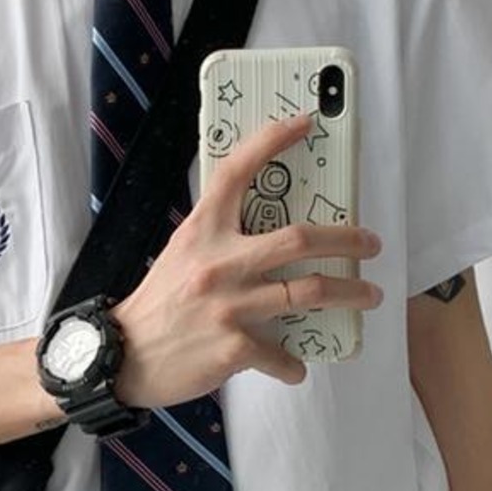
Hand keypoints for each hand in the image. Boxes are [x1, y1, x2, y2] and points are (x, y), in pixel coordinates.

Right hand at [110, 111, 382, 409]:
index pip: (237, 172)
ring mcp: (228, 306)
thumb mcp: (182, 256)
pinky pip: (281, 354)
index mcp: (202, 231)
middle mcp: (217, 263)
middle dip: (346, 239)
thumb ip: (219, 239)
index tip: (303, 124)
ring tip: (368, 296)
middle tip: (371, 244)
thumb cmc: (157, 305)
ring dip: (349, 294)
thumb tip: (269, 235)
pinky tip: (296, 365)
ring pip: (308, 293)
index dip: (271, 142)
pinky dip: (293, 364)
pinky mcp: (233, 347)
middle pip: (298, 239)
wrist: (120, 358)